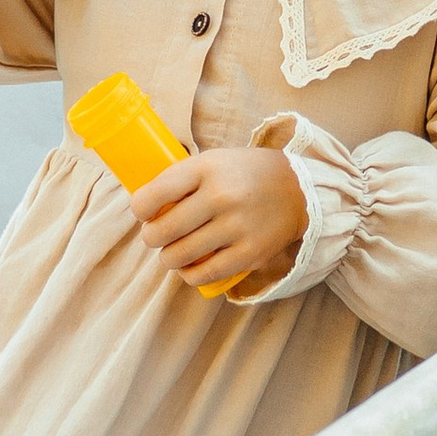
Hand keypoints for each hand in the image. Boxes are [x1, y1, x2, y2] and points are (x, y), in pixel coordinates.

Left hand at [130, 145, 307, 296]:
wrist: (297, 189)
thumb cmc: (243, 174)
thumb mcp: (212, 161)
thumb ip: (181, 179)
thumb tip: (144, 206)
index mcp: (206, 168)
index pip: (153, 194)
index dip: (139, 209)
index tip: (144, 213)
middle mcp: (221, 197)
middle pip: (162, 232)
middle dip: (151, 237)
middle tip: (156, 235)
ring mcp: (236, 228)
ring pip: (178, 257)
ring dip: (168, 258)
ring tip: (172, 252)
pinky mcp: (249, 254)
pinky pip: (203, 275)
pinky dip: (189, 274)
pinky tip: (189, 267)